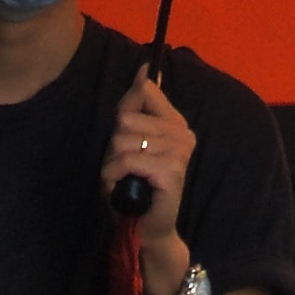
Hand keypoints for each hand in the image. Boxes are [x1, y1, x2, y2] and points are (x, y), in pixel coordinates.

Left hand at [101, 65, 196, 271]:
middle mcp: (182, 133)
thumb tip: (144, 68)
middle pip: (126, 118)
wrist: (146, 226)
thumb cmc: (134, 183)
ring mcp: (179, 152)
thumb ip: (134, 105)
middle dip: (114, 146)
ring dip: (112, 164)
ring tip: (125, 179)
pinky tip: (123, 187)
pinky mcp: (172, 171)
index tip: (130, 137)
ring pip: (122, 141)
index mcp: (175, 122)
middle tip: (125, 168)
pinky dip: (114, 176)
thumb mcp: (129, 139)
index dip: (124, 113)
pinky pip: (127, 161)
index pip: (144, 91)